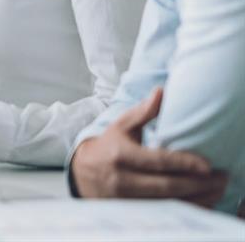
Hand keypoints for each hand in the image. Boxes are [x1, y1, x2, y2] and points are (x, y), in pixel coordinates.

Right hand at [72, 87, 226, 206]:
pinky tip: (202, 202)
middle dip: (199, 184)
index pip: (157, 161)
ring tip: (217, 190)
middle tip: (221, 178)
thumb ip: (143, 111)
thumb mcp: (121, 126)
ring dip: (198, 199)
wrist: (83, 173)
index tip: (208, 165)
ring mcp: (126, 200)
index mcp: (120, 155)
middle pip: (167, 186)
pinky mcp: (132, 212)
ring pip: (169, 203)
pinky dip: (186, 209)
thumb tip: (161, 91)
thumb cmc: (109, 146)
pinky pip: (165, 214)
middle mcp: (122, 179)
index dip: (184, 163)